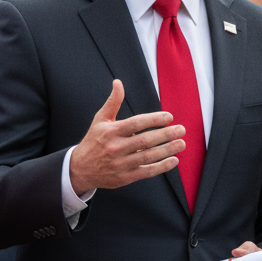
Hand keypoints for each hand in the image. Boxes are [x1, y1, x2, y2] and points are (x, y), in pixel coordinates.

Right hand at [68, 80, 184, 190]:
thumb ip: (113, 102)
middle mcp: (115, 148)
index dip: (153, 119)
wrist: (80, 169)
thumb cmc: (94, 141)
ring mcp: (120, 164)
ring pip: (148, 157)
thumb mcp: (100, 119)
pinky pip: (146, 172)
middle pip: (144, 141)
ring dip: (167, 150)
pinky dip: (161, 167)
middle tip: (181, 130)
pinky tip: (174, 160)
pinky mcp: (124, 178)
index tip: (169, 117)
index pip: (135, 124)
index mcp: (111, 131)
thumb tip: (118, 82)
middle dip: (165, 135)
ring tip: (181, 144)